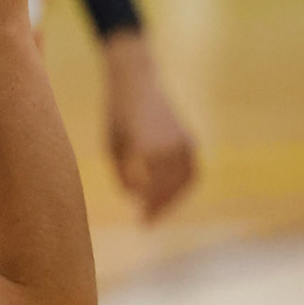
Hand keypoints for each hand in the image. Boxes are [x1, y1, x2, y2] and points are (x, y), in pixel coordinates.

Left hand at [102, 32, 196, 220]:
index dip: (148, 207)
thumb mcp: (112, 146)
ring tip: (158, 212)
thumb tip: (136, 198)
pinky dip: (184, 185)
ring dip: (174, 199)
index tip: (141, 221)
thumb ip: (122, 174)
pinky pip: (191, 169)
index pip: (151, 189)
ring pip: (185, 181)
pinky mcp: (188, 137)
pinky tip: (170, 195)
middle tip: (147, 223)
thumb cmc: (116, 114)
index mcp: (145, 148)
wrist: (136, 80)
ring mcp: (182, 140)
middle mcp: (168, 145)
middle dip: (160, 208)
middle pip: (170, 188)